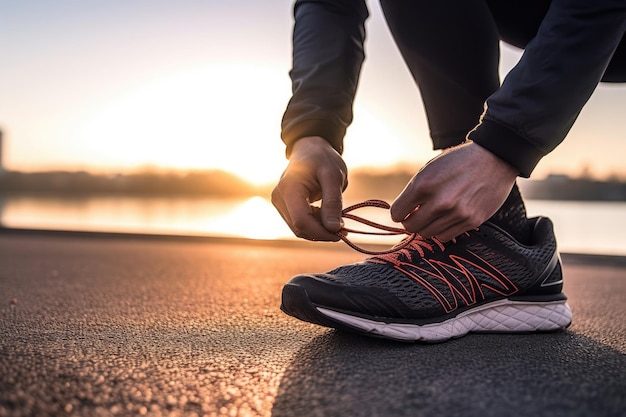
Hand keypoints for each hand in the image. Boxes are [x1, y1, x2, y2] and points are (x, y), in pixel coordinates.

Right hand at [271, 136, 347, 240]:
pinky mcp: (283, 206)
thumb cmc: (323, 159)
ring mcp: (279, 203)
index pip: (301, 222)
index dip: (321, 232)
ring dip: (319, 229)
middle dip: (322, 232)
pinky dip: (314, 224)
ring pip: (299, 229)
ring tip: (335, 218)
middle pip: (300, 228)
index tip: (341, 233)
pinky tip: (325, 215)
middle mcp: (279, 197)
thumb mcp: (333, 177)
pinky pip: (299, 224)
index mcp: (289, 188)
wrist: (310, 149)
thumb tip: (334, 229)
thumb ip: (333, 202)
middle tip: (342, 227)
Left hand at [391, 142, 518, 241]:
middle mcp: (439, 202)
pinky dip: (442, 230)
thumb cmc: (457, 162)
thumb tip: (402, 214)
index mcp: (424, 184)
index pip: (397, 213)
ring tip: (434, 214)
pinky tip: (447, 217)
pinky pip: (446, 236)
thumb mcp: (429, 169)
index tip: (404, 210)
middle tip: (417, 214)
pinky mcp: (471, 221)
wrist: (494, 159)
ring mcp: (457, 213)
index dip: (399, 212)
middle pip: (411, 227)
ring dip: (427, 226)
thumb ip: (414, 191)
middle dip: (410, 221)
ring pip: (427, 234)